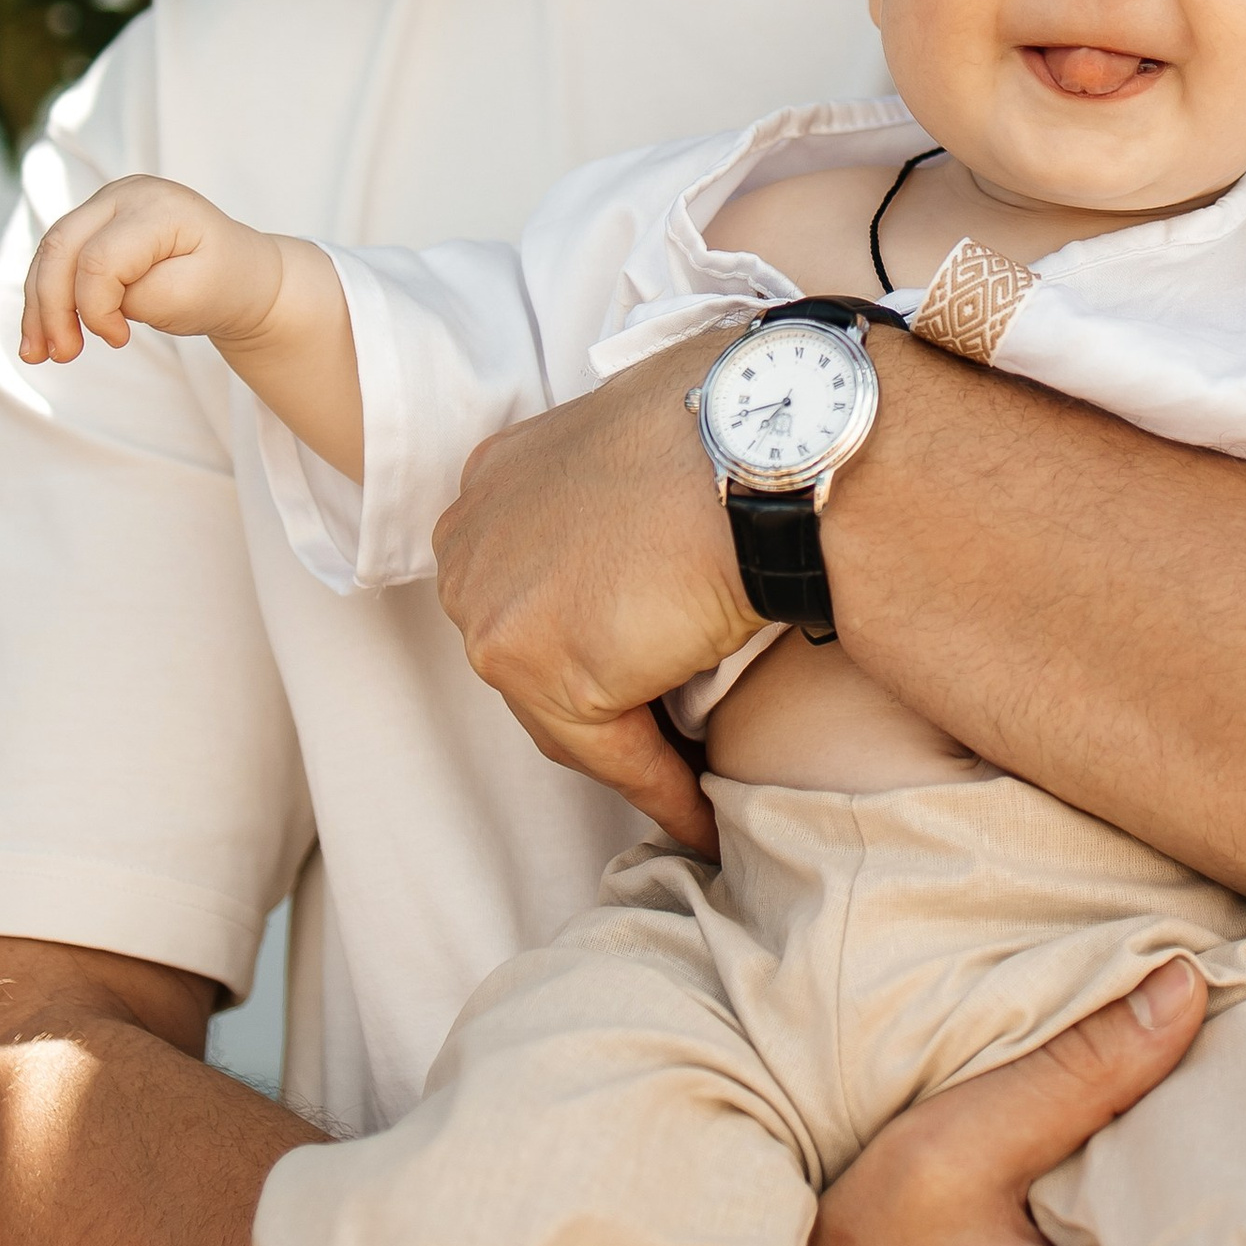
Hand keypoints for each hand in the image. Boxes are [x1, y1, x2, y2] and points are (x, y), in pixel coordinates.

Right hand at [22, 178, 286, 364]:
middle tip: (61, 356)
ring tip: (39, 354)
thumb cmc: (224, 284)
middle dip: (51, 308)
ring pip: (50, 251)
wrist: (241, 273)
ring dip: (38, 306)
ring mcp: (108, 201)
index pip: (101, 259)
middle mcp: (127, 193)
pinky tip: (41, 333)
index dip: (97, 308)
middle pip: (63, 247)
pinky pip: (57, 256)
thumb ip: (140, 297)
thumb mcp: (193, 298)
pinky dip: (45, 295)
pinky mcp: (96, 220)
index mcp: (159, 207)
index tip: (119, 341)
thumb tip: (92, 302)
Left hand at [433, 338, 764, 857]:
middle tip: (682, 737)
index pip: (540, 591)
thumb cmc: (745, 429)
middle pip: (539, 657)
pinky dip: (660, 788)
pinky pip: (608, 756)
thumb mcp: (653, 443)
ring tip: (697, 783)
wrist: (773, 446)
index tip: (651, 675)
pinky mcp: (540, 667)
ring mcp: (494, 605)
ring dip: (636, 752)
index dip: (599, 638)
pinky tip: (702, 817)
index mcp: (496, 478)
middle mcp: (471, 539)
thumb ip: (620, 496)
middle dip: (607, 700)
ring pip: (567, 715)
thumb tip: (652, 546)